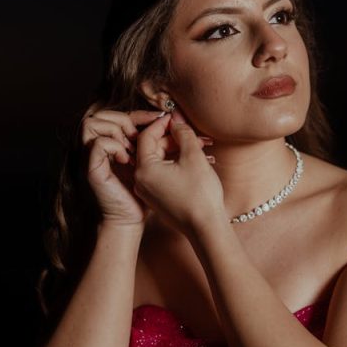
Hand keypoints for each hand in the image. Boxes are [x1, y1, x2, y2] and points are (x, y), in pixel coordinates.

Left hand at [82, 108, 214, 227]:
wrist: (206, 228)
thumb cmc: (200, 195)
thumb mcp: (193, 157)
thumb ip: (183, 134)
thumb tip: (176, 121)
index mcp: (144, 169)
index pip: (146, 136)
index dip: (163, 123)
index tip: (177, 118)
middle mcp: (141, 180)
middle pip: (152, 148)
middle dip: (174, 139)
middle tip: (194, 135)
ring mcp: (148, 191)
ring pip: (159, 161)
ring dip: (178, 151)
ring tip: (201, 149)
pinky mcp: (157, 198)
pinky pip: (162, 174)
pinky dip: (176, 164)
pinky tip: (195, 162)